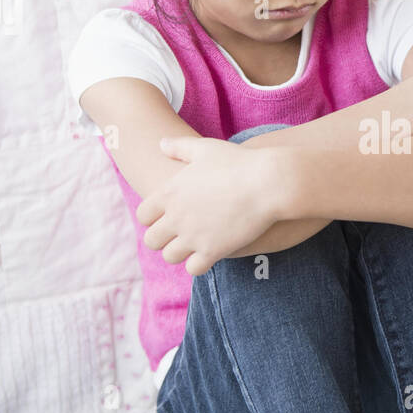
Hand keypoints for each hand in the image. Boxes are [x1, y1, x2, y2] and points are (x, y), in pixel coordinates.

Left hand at [135, 137, 293, 275]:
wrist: (269, 182)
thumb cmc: (239, 162)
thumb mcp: (206, 148)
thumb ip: (180, 147)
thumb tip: (161, 143)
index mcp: (170, 193)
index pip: (143, 215)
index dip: (153, 218)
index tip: (167, 216)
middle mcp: (176, 216)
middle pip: (151, 240)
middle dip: (163, 239)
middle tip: (179, 235)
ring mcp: (193, 236)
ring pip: (170, 257)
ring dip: (180, 253)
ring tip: (194, 246)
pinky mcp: (213, 250)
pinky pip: (193, 269)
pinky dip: (199, 265)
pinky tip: (210, 254)